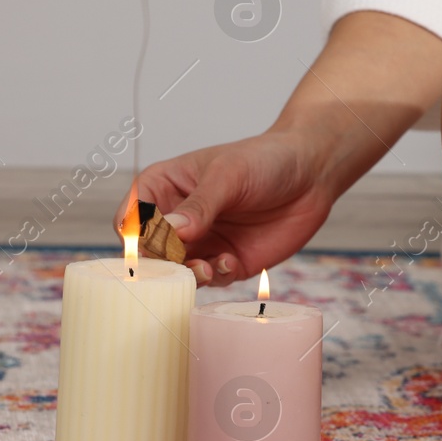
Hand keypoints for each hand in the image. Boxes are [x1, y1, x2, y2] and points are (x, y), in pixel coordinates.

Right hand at [114, 131, 335, 286]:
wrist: (311, 173)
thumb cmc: (264, 160)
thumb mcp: (229, 175)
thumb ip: (200, 205)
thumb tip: (171, 232)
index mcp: (162, 187)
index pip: (130, 219)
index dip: (135, 237)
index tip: (154, 244)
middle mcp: (176, 218)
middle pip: (149, 254)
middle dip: (163, 264)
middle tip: (183, 262)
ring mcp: (201, 242)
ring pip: (177, 272)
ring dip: (187, 275)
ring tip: (206, 268)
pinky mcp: (226, 261)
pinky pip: (209, 280)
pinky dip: (215, 276)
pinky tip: (230, 261)